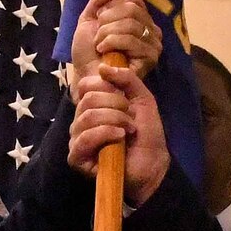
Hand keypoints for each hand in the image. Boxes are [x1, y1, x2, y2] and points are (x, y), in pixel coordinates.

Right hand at [67, 67, 168, 203]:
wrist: (153, 162)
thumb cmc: (146, 132)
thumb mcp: (142, 98)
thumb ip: (127, 79)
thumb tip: (102, 68)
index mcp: (93, 105)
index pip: (86, 85)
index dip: (105, 86)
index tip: (125, 97)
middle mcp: (81, 120)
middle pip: (88, 99)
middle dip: (116, 105)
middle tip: (130, 118)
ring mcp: (77, 138)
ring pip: (87, 116)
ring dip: (114, 120)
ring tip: (128, 129)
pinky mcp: (76, 157)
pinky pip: (85, 137)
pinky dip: (105, 133)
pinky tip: (120, 137)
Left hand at [68, 0, 161, 86]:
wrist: (86, 76)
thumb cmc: (89, 52)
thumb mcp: (89, 19)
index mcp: (140, 19)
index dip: (111, 6)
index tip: (99, 21)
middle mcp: (151, 30)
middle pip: (131, 9)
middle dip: (107, 21)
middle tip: (98, 36)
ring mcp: (153, 45)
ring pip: (131, 24)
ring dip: (107, 34)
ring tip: (100, 46)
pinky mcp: (150, 59)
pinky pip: (132, 40)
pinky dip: (112, 43)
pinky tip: (104, 53)